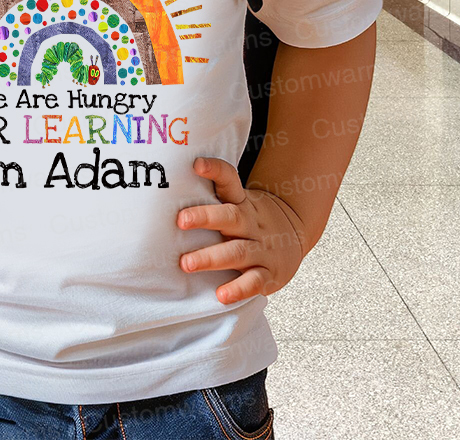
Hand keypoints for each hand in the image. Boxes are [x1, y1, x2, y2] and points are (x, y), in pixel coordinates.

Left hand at [176, 156, 306, 303]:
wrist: (294, 234)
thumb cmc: (251, 219)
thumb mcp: (238, 201)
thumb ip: (211, 196)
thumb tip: (165, 193)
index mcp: (241, 202)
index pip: (229, 180)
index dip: (215, 170)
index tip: (197, 164)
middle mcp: (251, 223)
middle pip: (230, 216)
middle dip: (205, 218)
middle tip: (180, 221)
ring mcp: (261, 248)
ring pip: (237, 251)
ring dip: (211, 258)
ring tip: (186, 263)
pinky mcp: (269, 274)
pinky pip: (254, 282)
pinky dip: (238, 289)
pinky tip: (221, 295)